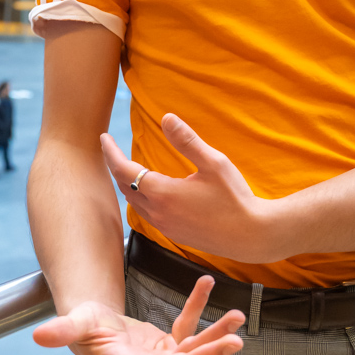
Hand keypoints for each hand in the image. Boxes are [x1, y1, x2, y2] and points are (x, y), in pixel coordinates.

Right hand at [34, 275, 244, 354]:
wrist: (92, 326)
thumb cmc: (82, 327)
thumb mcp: (74, 324)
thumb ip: (62, 330)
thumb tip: (38, 336)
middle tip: (233, 343)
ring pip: (193, 350)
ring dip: (215, 336)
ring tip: (237, 319)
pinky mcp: (169, 345)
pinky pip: (188, 327)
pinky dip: (198, 308)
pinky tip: (207, 284)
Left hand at [101, 115, 284, 261]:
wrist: (252, 236)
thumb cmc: (235, 198)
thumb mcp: (213, 163)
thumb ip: (187, 140)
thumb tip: (166, 118)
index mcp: (162, 193)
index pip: (123, 169)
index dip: (110, 152)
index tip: (103, 137)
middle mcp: (157, 212)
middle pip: (123, 186)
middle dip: (114, 166)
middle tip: (110, 148)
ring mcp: (165, 226)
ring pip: (133, 202)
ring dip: (125, 183)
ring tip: (124, 167)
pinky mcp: (174, 234)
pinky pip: (146, 214)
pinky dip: (138, 198)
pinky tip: (146, 191)